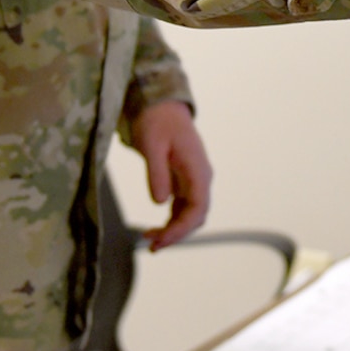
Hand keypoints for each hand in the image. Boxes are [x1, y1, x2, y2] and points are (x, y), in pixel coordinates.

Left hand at [126, 99, 210, 250]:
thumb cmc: (156, 121)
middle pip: (196, 215)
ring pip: (190, 214)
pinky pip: (183, 207)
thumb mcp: (151, 145)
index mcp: (197, 169)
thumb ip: (157, 173)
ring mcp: (194, 179)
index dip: (181, 229)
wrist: (160, 104)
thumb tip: (160, 203)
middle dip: (176, 234)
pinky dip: (170, 221)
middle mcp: (201, 177)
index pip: (198, 208)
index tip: (161, 240)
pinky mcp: (184, 180)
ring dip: (173, 230)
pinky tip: (154, 229)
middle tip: (152, 246)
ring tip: (148, 239)